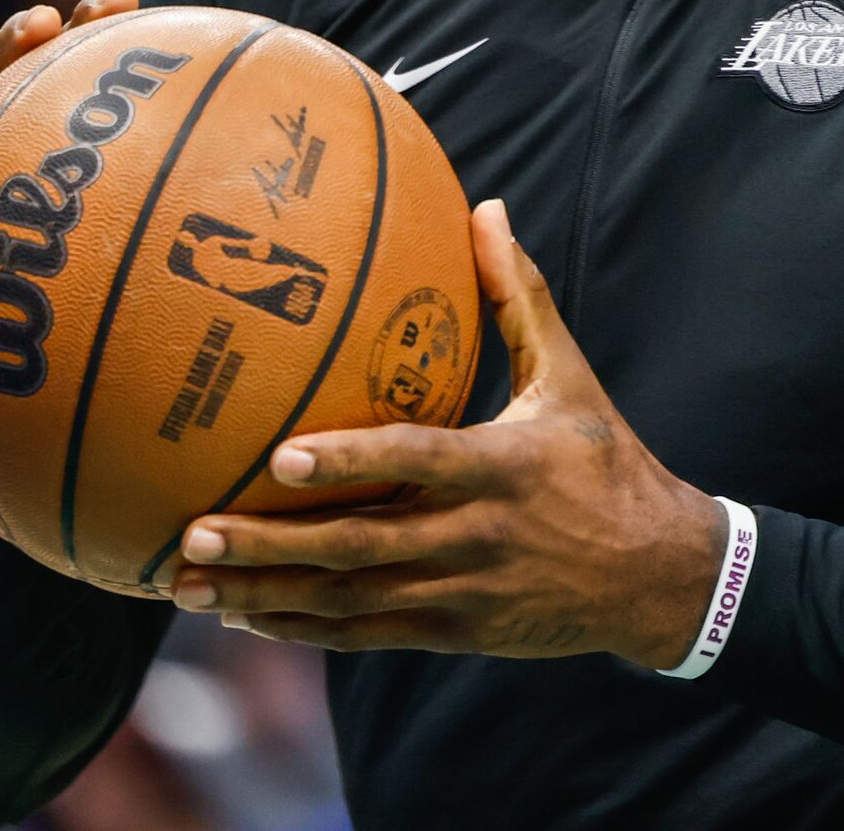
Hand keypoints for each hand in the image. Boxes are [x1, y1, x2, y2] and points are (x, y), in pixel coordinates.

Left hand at [169, 198, 723, 667]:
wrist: (658, 577)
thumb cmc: (607, 462)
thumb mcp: (570, 378)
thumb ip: (520, 297)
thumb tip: (485, 208)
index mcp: (504, 467)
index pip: (418, 461)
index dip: (351, 461)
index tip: (282, 455)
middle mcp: (477, 536)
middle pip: (360, 545)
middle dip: (272, 544)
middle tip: (193, 530)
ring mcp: (461, 592)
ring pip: (349, 601)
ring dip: (265, 592)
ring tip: (186, 582)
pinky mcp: (453, 631)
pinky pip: (365, 635)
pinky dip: (301, 628)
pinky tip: (241, 612)